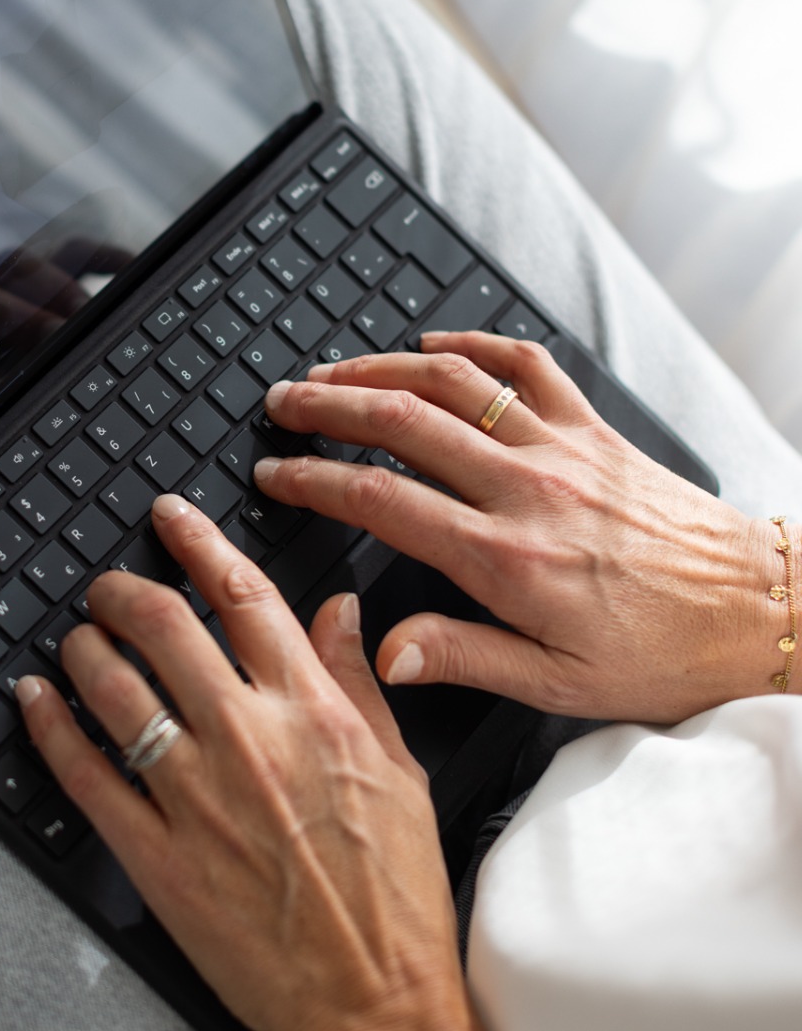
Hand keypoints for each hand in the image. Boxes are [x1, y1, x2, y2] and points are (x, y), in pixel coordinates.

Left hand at [17, 495, 495, 1030]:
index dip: (199, 545)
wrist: (374, 1003)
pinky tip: (34, 698)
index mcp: (315, 713)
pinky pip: (85, 774)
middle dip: (122, 589)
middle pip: (164, 625)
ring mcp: (197, 797)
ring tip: (77, 636)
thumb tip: (341, 611)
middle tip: (106, 585)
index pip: (245, 598)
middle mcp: (250, 739)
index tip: (170, 518)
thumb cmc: (396, 898)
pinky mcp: (156, 855)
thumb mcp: (401, 773)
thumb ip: (360, 684)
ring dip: (84, 646)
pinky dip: (50, 725)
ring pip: (116, 688)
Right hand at [254, 332, 779, 723]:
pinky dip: (475, 346)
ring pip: (453, 383)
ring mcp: (562, 449)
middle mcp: (528, 490)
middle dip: (328, 406)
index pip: (381, 501)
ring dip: (381, 368)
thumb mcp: (559, 686)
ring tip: (332, 371)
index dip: (314, 481)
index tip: (277, 475)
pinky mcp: (595, 429)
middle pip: (402, 423)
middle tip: (282, 405)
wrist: (755, 608)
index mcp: (508, 559)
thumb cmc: (663, 654)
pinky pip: (526, 365)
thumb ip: (465, 658)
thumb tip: (386, 651)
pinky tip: (435, 345)